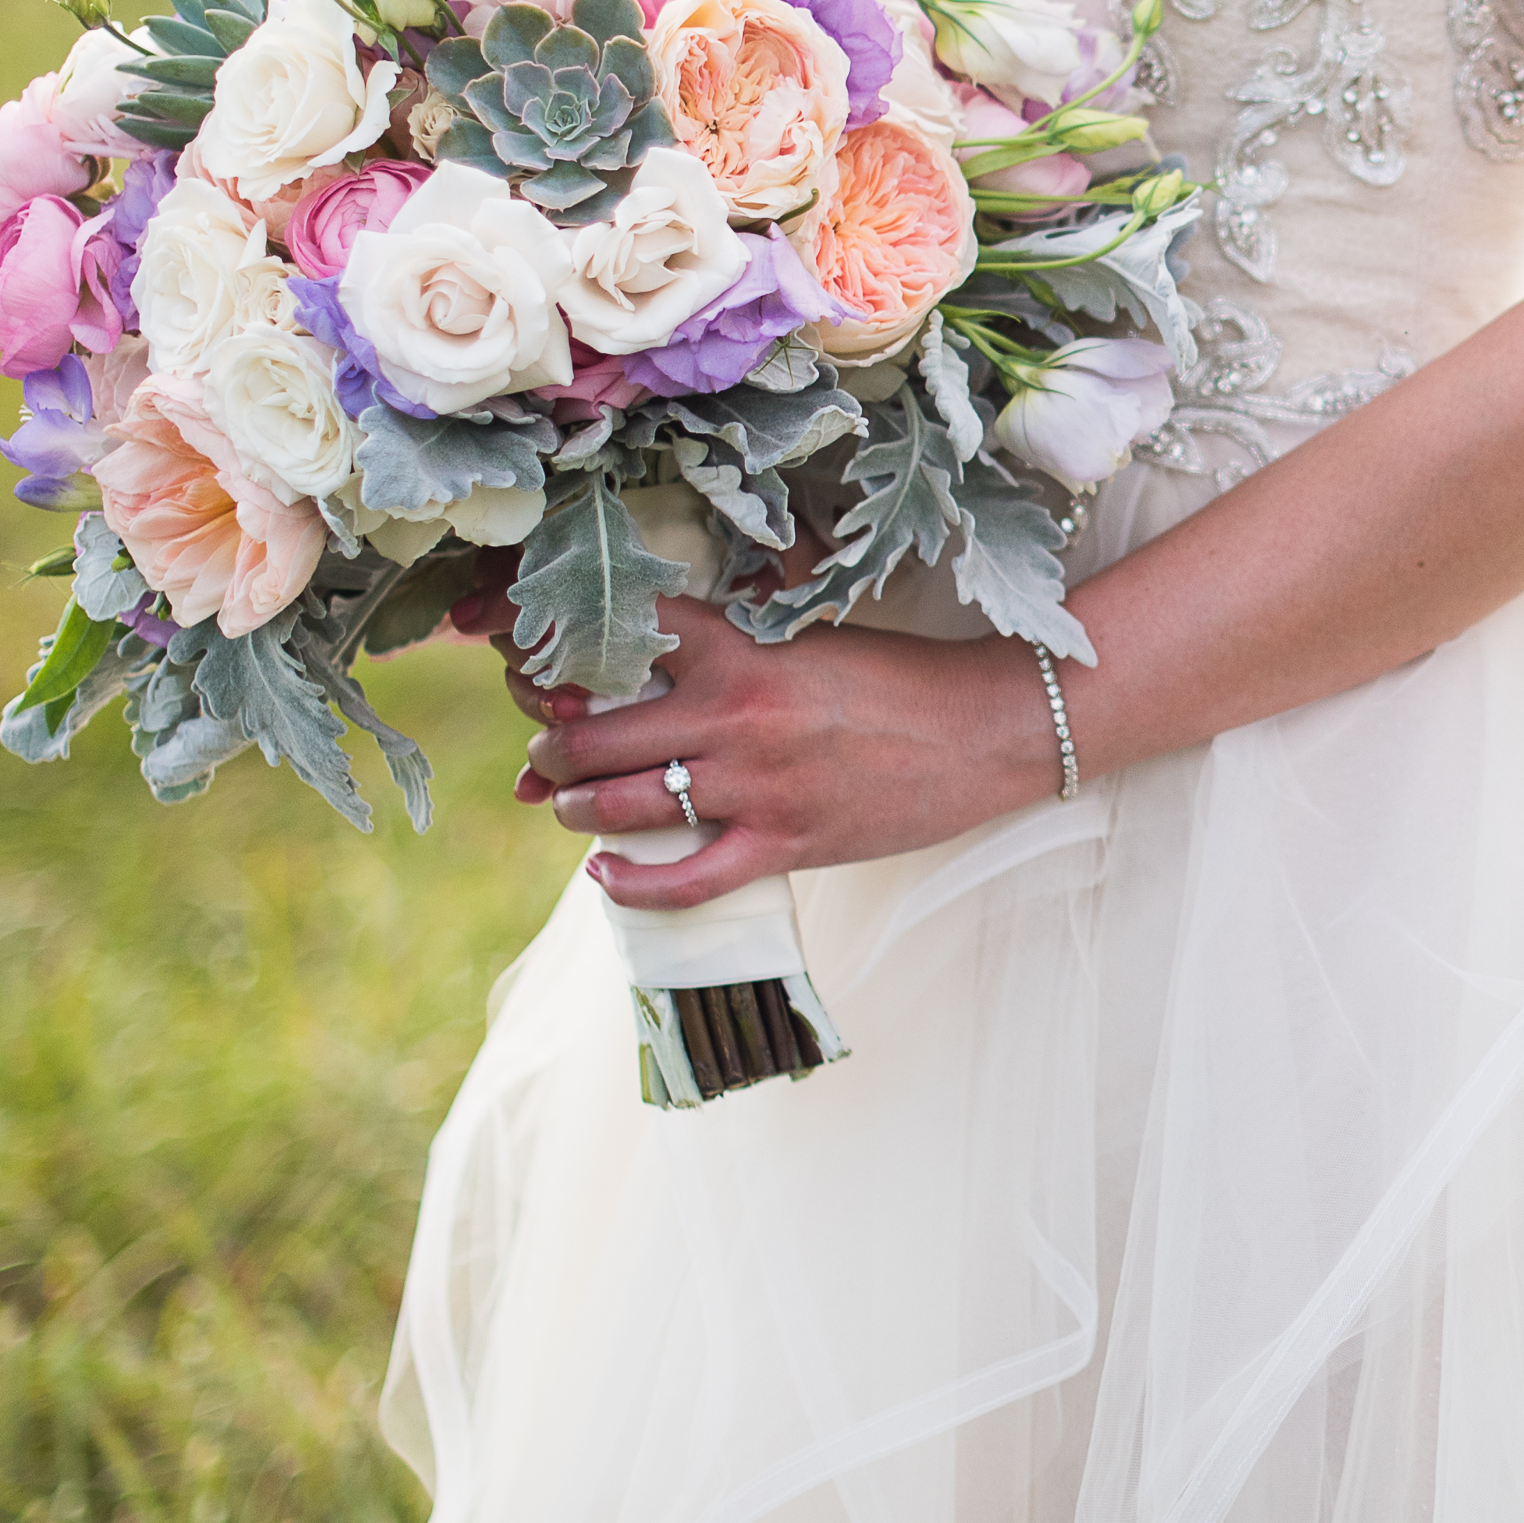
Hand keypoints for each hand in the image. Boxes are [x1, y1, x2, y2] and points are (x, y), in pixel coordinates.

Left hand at [511, 597, 1062, 910]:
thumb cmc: (899, 680)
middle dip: (551, 742)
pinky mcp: (784, 846)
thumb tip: (652, 671)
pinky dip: (631, 884)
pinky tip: (605, 874)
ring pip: (623, 803)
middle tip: (543, 747)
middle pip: (598, 732)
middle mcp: (736, 717)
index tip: (537, 663)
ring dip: (574, 805)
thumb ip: (731, 655)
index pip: (623, 638)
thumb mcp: (806, 643)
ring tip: (564, 801)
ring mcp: (758, 787)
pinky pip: (683, 881)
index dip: (561, 651)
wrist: (986, 730)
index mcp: (742, 653)